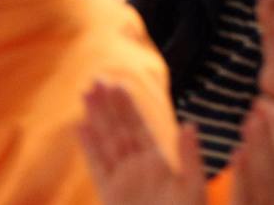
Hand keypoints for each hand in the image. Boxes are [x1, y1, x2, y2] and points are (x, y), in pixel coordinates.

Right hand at [77, 80, 203, 204]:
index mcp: (159, 164)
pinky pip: (96, 167)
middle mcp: (137, 169)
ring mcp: (122, 181)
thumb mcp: (194, 189)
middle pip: (119, 130)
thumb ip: (191, 157)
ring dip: (95, 119)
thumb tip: (190, 124)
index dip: (128, 107)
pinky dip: (88, 148)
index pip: (139, 128)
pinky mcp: (109, 194)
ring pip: (105, 143)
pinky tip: (80, 128)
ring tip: (85, 95)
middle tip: (95, 80)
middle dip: (107, 106)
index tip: (117, 85)